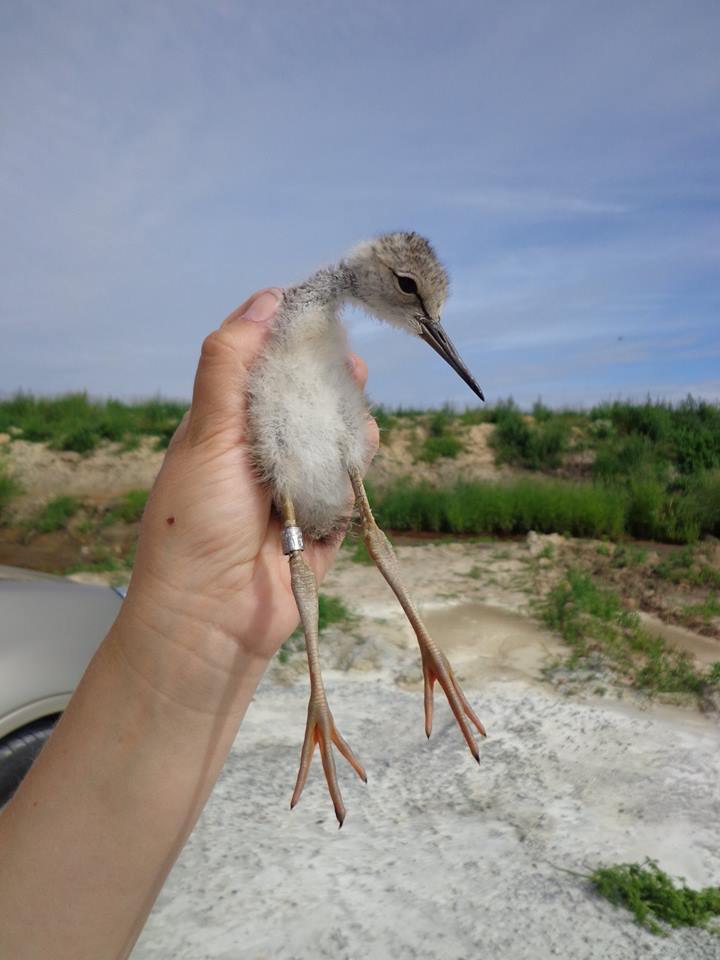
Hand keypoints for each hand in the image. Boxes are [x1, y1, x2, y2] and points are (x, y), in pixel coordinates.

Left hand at [117, 289, 378, 690]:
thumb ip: (230, 366)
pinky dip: (358, 465)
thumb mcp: (205, 435)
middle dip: (330, 377)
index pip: (261, 366)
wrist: (212, 620)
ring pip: (336, 435)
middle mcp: (262, 452)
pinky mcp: (325, 519)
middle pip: (307, 398)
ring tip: (355, 415)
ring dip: (349, 419)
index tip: (318, 314)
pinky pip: (351, 481)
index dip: (289, 337)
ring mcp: (295, 485)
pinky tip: (360, 455)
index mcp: (226, 427)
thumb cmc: (194, 524)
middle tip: (350, 364)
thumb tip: (266, 299)